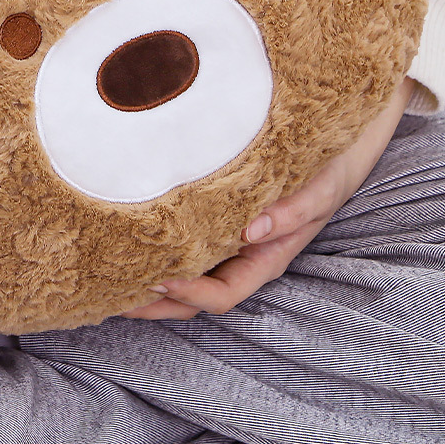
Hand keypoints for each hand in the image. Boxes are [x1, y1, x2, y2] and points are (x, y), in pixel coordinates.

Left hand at [122, 77, 415, 320]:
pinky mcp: (217, 212)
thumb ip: (292, 212)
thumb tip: (251, 231)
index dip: (190, 292)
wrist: (337, 143)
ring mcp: (228, 237)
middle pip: (194, 294)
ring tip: (108, 275)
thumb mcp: (319, 190)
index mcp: (266, 256)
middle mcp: (243, 253)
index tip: (158, 277)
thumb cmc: (329, 170)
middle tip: (111, 295)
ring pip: (185, 272)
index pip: (223, 293)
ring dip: (149, 279)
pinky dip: (157, 245)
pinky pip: (185, 239)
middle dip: (155, 301)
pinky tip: (128, 235)